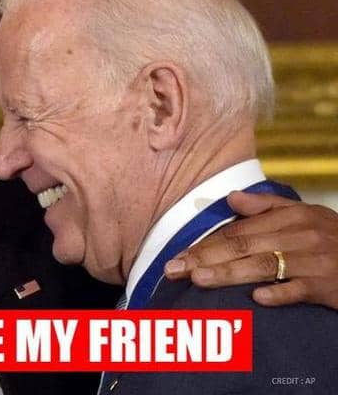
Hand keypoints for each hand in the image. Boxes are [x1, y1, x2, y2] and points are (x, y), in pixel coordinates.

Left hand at [163, 191, 337, 308]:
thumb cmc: (333, 241)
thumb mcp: (304, 217)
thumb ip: (266, 208)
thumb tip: (230, 198)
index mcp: (291, 216)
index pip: (237, 231)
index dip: (204, 244)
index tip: (177, 257)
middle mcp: (301, 234)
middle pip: (242, 246)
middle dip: (204, 258)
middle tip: (174, 270)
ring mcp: (316, 260)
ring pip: (264, 265)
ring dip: (229, 273)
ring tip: (199, 280)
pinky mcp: (330, 285)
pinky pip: (300, 288)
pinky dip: (280, 293)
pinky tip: (257, 298)